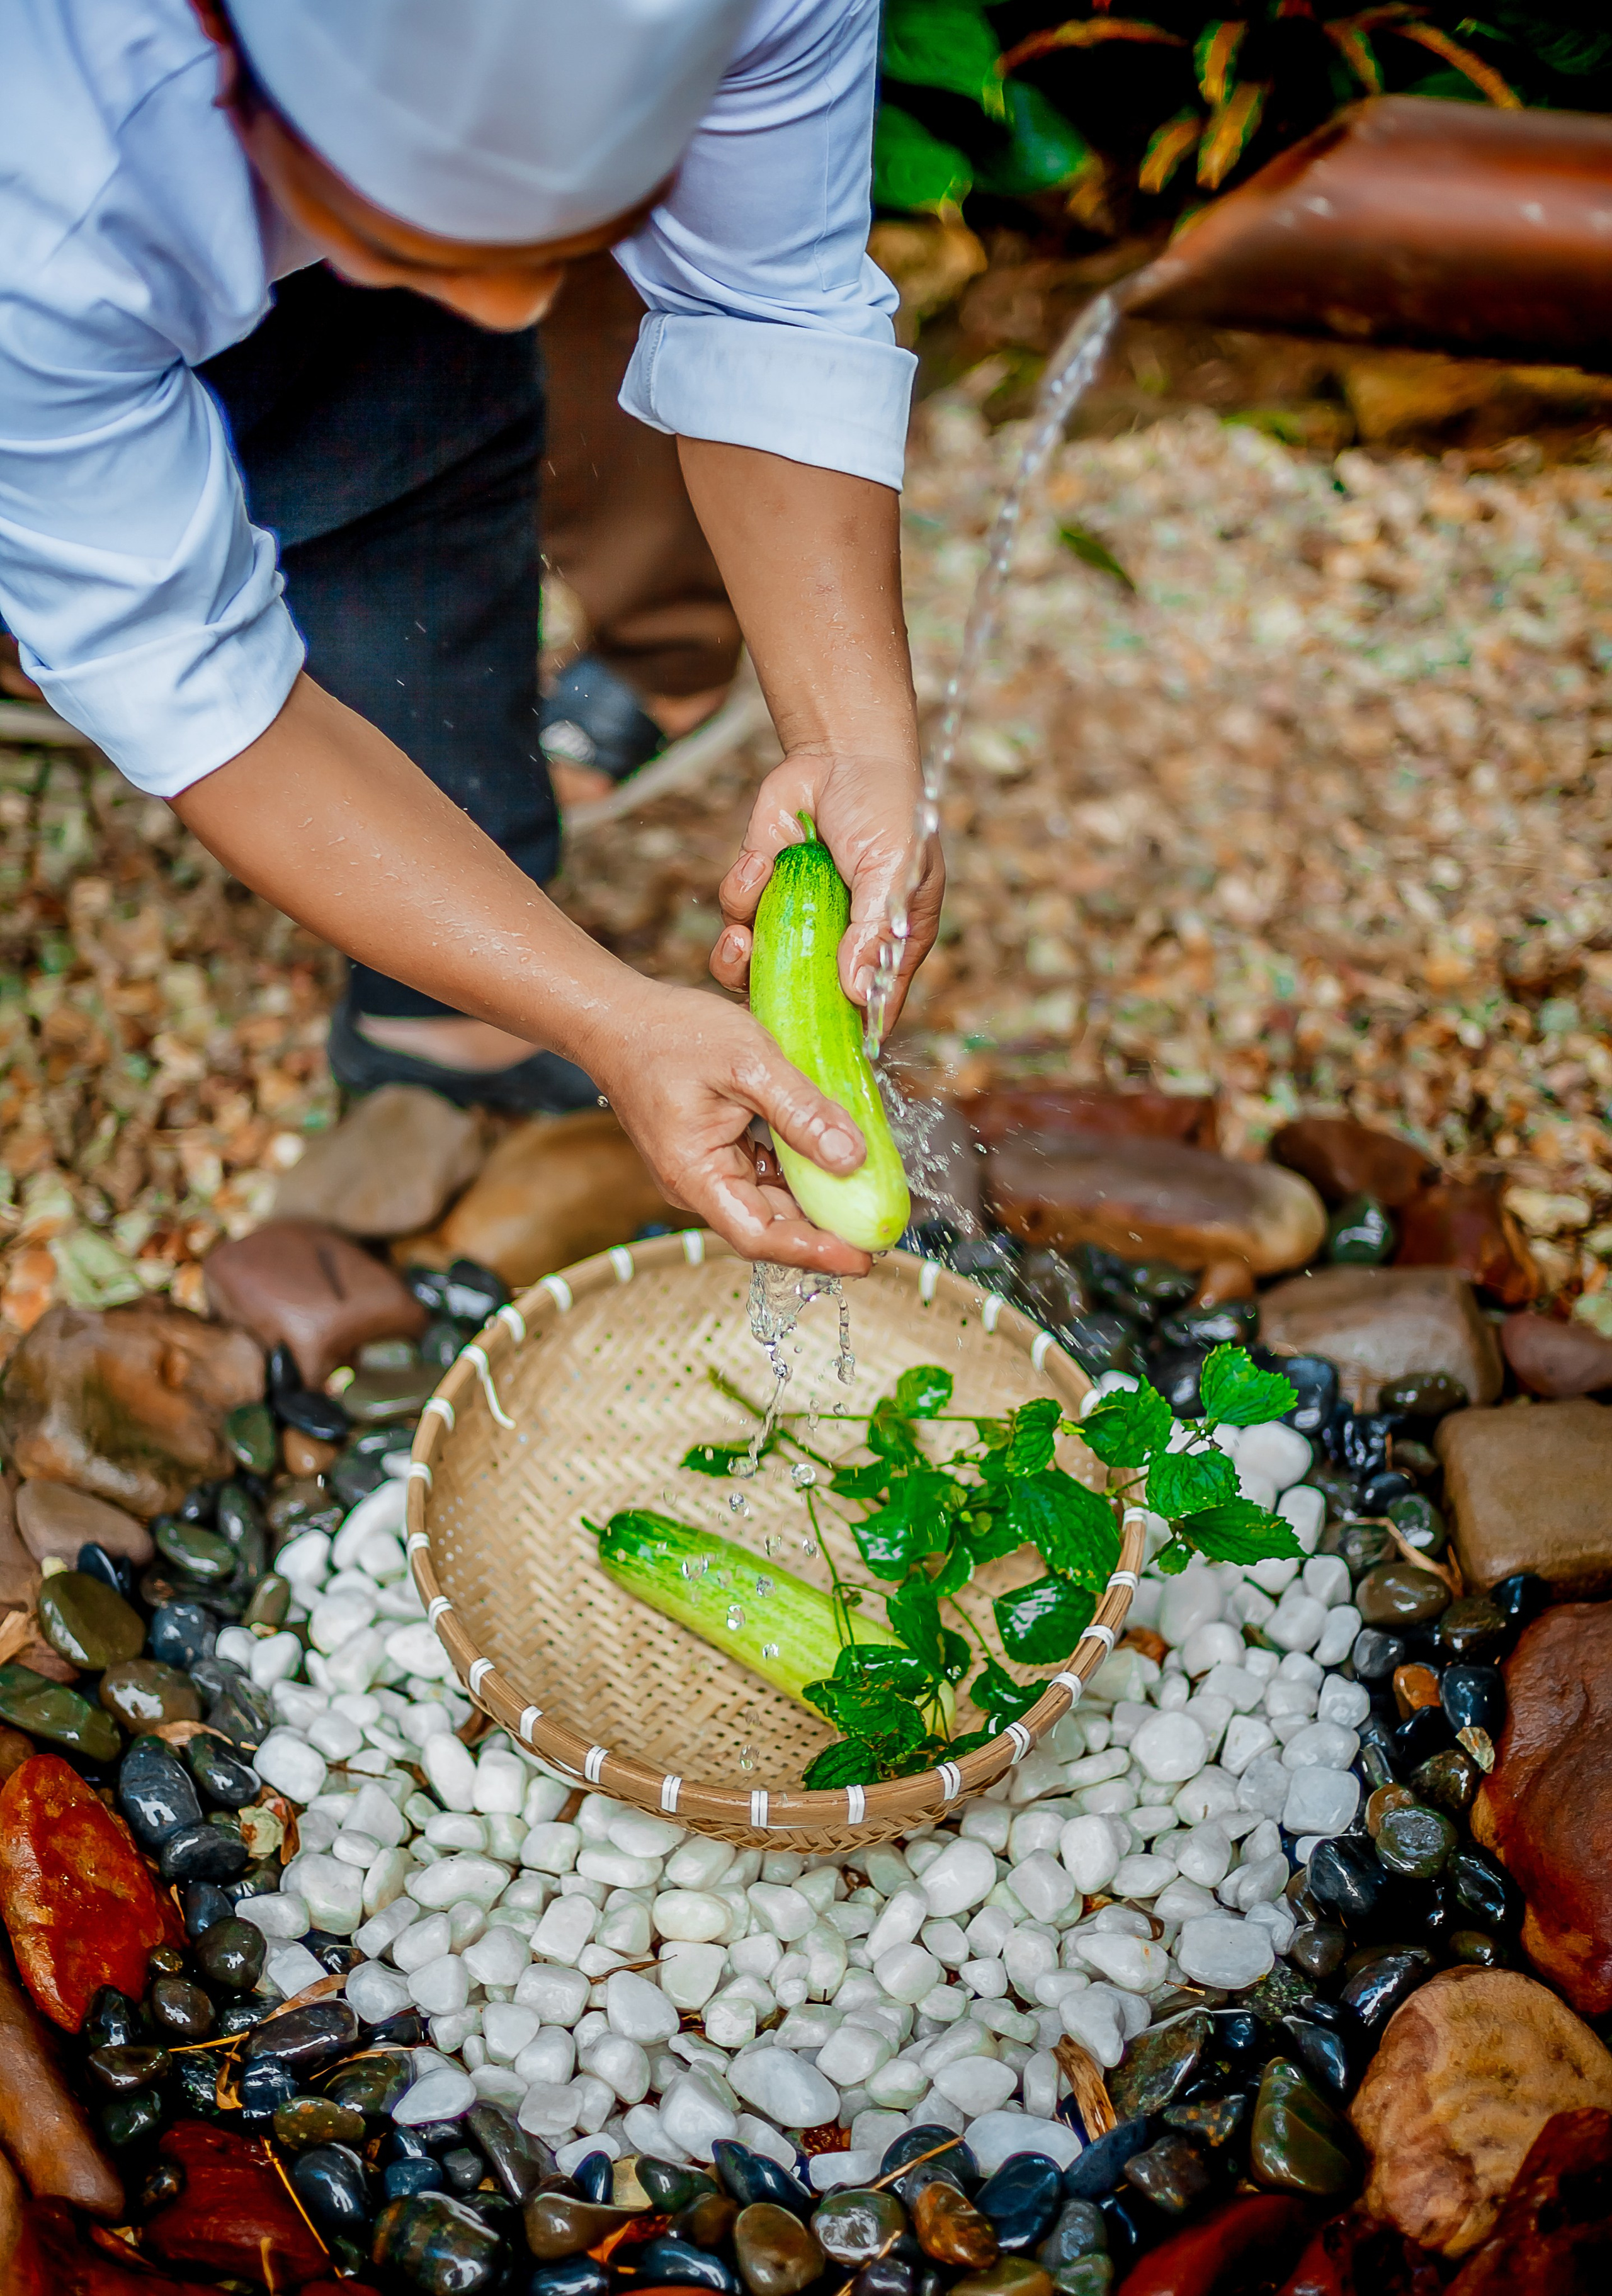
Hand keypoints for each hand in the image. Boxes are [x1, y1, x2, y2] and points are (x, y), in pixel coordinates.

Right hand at [586, 977, 874, 1273]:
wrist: (617, 1017)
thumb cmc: (669, 1034)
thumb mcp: (747, 1062)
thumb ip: (801, 1111)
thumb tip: (853, 1158)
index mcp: (696, 1176)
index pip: (760, 1237)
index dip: (815, 1253)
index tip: (864, 1257)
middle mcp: (699, 1185)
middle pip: (772, 1226)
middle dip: (827, 1230)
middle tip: (883, 1225)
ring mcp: (707, 1171)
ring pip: (773, 1200)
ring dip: (819, 1199)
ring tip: (870, 1195)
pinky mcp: (716, 1152)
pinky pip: (766, 1173)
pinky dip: (802, 1169)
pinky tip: (836, 1155)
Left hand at [710, 747, 943, 1035]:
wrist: (841, 750)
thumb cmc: (888, 808)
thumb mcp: (895, 869)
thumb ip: (875, 930)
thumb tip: (859, 993)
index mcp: (884, 948)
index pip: (867, 1012)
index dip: (841, 1037)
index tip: (809, 1053)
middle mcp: (837, 944)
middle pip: (801, 1002)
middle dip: (772, 1001)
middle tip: (757, 985)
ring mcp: (794, 921)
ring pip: (756, 968)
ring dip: (740, 956)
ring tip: (741, 934)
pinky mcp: (760, 893)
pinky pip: (736, 915)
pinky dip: (740, 891)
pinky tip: (758, 861)